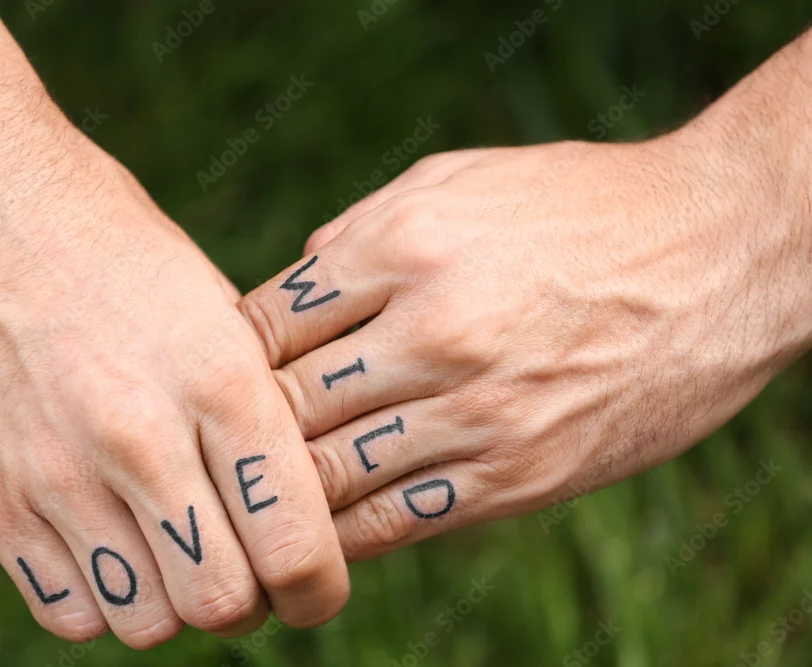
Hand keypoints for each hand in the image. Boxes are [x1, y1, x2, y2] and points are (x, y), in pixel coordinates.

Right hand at [0, 0, 346, 648]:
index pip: (295, 544)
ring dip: (172, 601)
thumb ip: (250, 402)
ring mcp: (55, 473)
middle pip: (224, 604)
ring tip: (169, 546)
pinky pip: (67, 611)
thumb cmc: (100, 234)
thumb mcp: (206, 298)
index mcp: (219, 377)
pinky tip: (107, 541)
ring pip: (147, 623)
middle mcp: (140, 437)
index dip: (318, 587)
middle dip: (247, 598)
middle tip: (241, 560)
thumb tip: (291, 492)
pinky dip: (101, 598)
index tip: (312, 585)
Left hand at [239, 123, 810, 559]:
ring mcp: (479, 409)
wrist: (716, 254)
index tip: (218, 380)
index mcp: (405, 244)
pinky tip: (317, 532)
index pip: (266, 324)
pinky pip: (400, 519)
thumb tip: (287, 289)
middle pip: (285, 404)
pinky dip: (344, 533)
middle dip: (240, 432)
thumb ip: (360, 234)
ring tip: (248, 501)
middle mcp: (434, 329)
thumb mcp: (454, 181)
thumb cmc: (574, 207)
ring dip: (281, 493)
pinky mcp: (521, 472)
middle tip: (214, 449)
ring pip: (330, 473)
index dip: (226, 360)